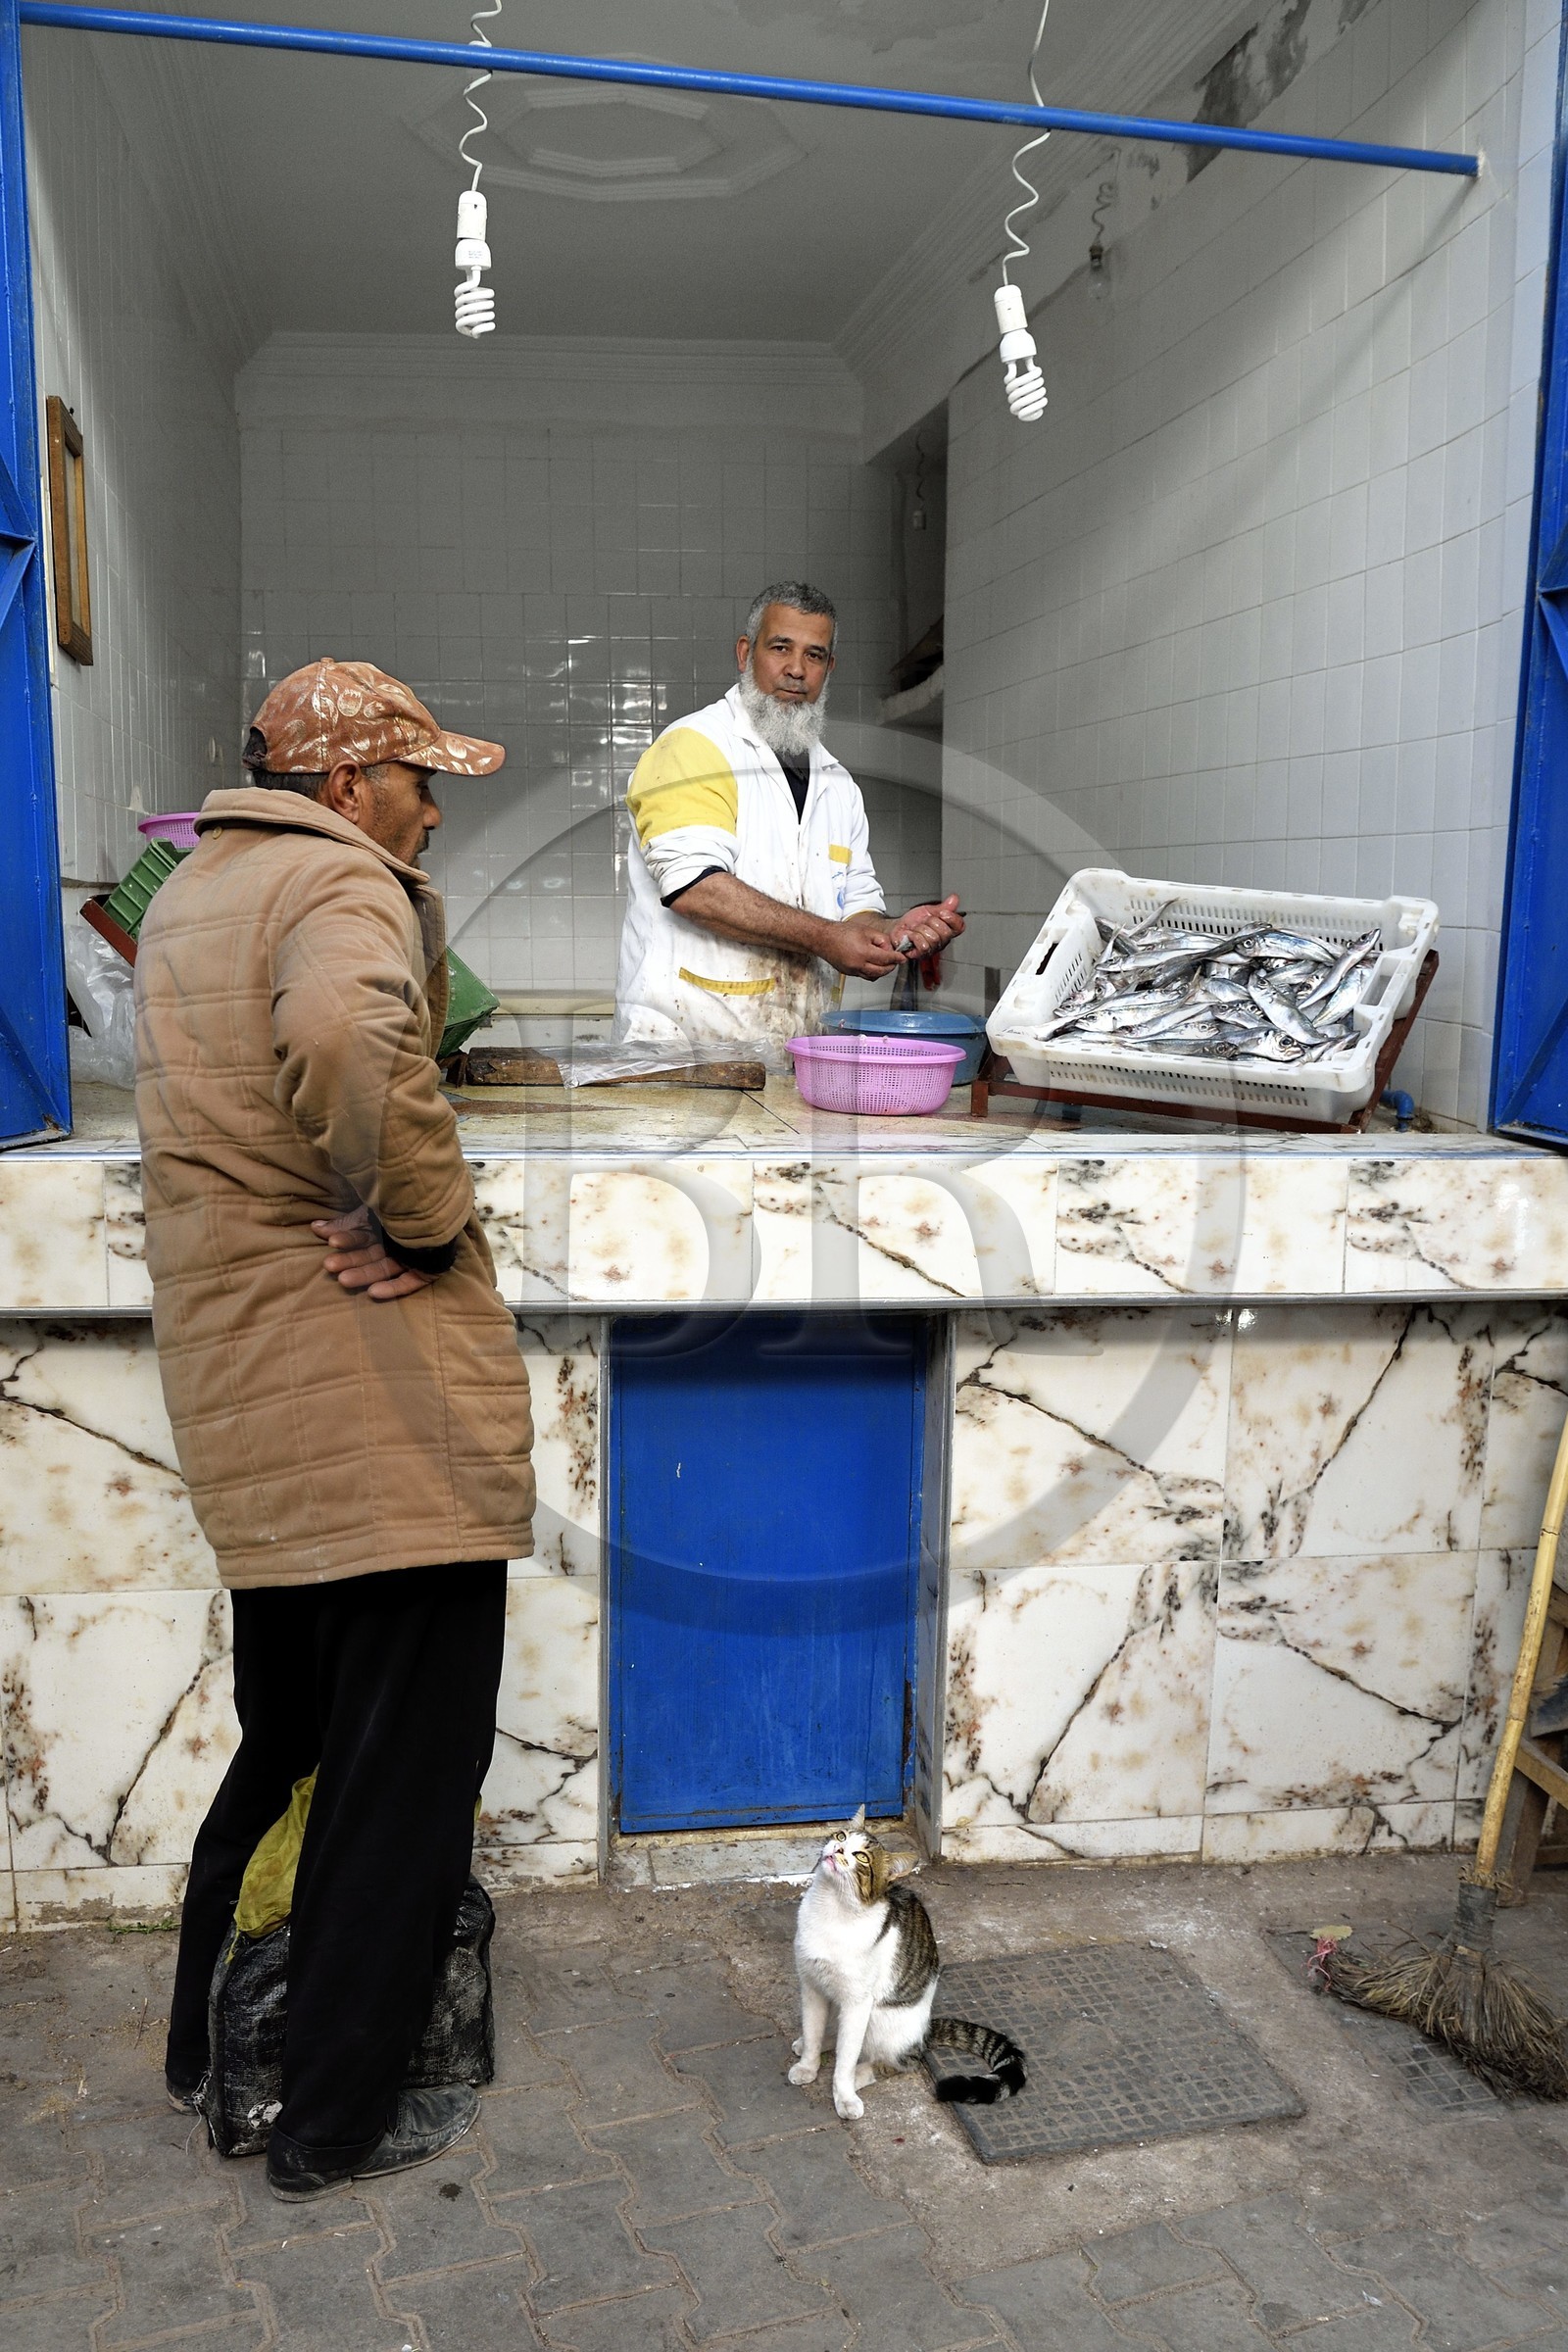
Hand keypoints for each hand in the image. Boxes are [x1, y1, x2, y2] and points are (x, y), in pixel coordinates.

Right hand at [310, 1209, 436, 1300]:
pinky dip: (392, 1288)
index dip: (346, 1238)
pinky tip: (373, 1292)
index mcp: (384, 1227)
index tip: (330, 1240)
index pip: (361, 1236)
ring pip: (384, 1269)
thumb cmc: (405, 1201)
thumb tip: (314, 1227)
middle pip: (369, 1255)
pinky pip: (408, 1282)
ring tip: (343, 1279)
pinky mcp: (426, 1271)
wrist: (442, 1199)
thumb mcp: (373, 1208)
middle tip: (330, 1266)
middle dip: (350, 1261)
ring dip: (364, 1275)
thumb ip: (346, 1222)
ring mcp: (411, 1257)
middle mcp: (396, 1243)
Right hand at [822, 921, 907, 979]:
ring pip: (873, 976)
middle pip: (881, 971)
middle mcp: (858, 965)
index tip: (902, 958)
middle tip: (895, 960)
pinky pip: (864, 975)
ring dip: (882, 971)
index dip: (896, 958)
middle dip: (891, 967)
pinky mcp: (848, 973)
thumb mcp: (866, 930)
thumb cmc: (841, 932)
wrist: (823, 938)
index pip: (886, 959)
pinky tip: (873, 964)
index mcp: (863, 952)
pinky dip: (872, 972)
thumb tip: (889, 948)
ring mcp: (852, 971)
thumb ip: (881, 939)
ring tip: (885, 962)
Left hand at [887, 896, 964, 956]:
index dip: (952, 918)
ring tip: (916, 929)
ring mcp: (931, 949)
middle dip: (931, 922)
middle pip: (945, 932)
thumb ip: (943, 906)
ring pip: (933, 938)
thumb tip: (954, 899)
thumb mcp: (929, 910)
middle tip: (924, 922)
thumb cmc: (912, 922)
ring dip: (920, 930)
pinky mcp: (920, 955)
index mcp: (946, 930)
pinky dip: (914, 937)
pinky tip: (911, 936)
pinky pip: (923, 945)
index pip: (959, 926)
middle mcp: (941, 941)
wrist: (897, 928)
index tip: (942, 913)